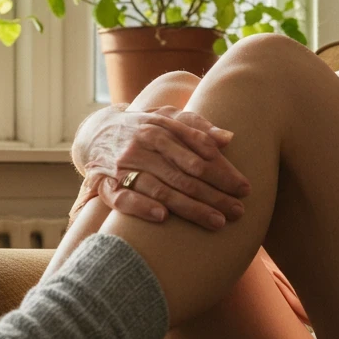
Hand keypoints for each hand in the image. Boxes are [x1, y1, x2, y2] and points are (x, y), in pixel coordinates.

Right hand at [84, 106, 251, 229]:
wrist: (95, 132)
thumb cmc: (142, 127)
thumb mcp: (166, 117)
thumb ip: (196, 125)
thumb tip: (228, 137)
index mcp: (159, 127)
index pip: (198, 150)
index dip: (222, 170)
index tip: (243, 188)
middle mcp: (141, 144)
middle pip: (184, 172)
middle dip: (214, 194)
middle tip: (238, 211)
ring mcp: (122, 164)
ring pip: (160, 187)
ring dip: (189, 206)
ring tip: (216, 221)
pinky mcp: (105, 184)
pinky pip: (123, 198)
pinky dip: (141, 206)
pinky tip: (163, 217)